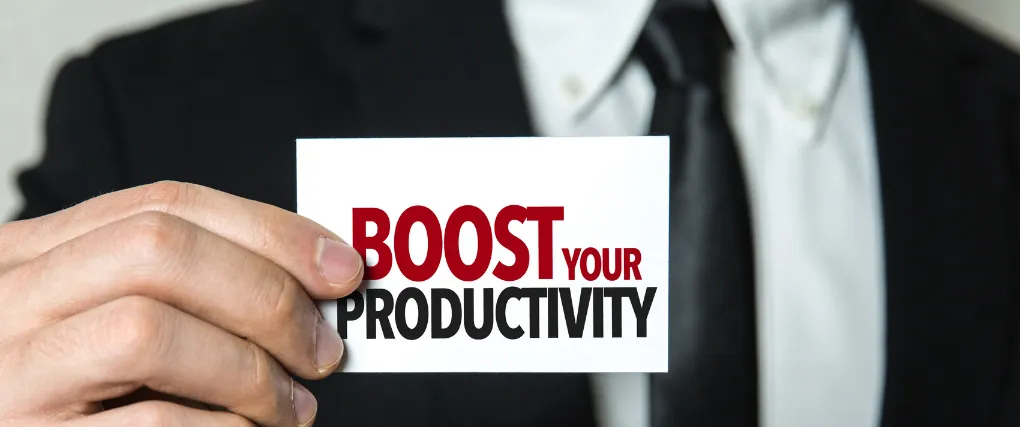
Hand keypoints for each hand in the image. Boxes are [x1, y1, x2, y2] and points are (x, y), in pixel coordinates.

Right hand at [0, 181, 362, 426]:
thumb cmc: (71, 394)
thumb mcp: (101, 316)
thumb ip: (179, 288)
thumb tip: (310, 280)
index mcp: (34, 253)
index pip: (165, 204)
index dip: (271, 231)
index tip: (341, 268)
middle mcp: (9, 299)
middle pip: (159, 252)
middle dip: (268, 296)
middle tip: (322, 349)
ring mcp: (10, 374)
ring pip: (148, 332)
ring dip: (249, 371)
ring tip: (290, 406)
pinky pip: (151, 422)